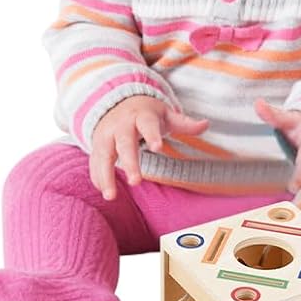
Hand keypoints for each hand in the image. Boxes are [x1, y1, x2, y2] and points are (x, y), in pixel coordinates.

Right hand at [90, 96, 209, 199]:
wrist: (118, 103)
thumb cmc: (147, 113)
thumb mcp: (166, 114)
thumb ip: (184, 123)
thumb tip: (206, 124)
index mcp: (142, 115)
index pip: (148, 124)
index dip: (152, 135)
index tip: (157, 147)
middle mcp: (121, 125)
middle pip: (124, 143)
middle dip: (129, 162)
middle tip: (136, 182)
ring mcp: (106, 136)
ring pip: (103, 155)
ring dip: (105, 176)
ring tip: (111, 196)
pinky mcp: (96, 146)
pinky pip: (94, 163)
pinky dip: (97, 177)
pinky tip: (104, 191)